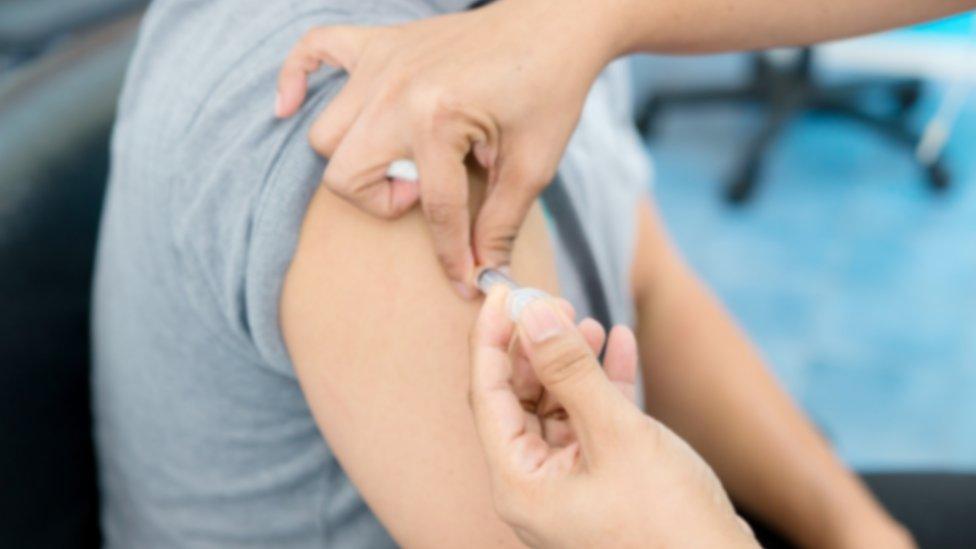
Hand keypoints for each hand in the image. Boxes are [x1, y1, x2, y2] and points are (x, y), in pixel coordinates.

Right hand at [275, 0, 618, 297]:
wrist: (555, 23)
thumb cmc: (551, 87)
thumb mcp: (534, 163)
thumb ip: (502, 221)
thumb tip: (487, 272)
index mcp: (436, 119)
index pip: (431, 209)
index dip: (452, 254)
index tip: (465, 281)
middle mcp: (396, 91)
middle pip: (344, 174)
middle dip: (381, 200)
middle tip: (427, 192)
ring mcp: (382, 63)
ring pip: (326, 132)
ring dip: (357, 158)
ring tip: (405, 158)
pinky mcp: (380, 43)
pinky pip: (311, 50)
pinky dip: (295, 78)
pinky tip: (290, 106)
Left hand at [468, 286, 756, 547]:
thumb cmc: (667, 523)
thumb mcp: (616, 435)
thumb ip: (569, 371)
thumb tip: (531, 314)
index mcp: (519, 482)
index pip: (487, 393)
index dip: (491, 338)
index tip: (504, 291)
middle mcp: (535, 485)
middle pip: (519, 398)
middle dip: (536, 347)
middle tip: (555, 303)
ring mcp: (569, 485)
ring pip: (557, 406)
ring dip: (571, 363)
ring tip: (589, 322)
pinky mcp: (604, 481)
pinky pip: (592, 422)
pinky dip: (604, 384)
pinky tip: (620, 346)